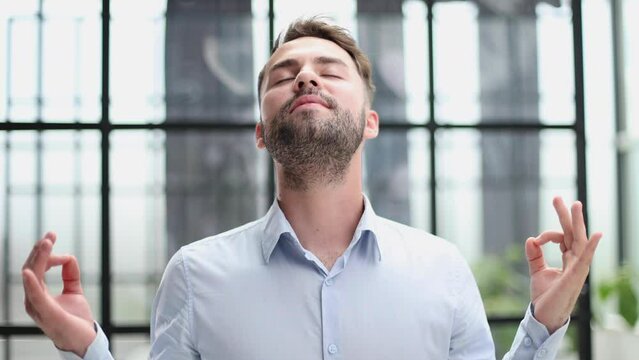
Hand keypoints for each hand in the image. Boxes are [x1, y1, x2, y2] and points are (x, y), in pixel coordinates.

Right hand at [22, 232, 96, 355]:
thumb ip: (70, 274)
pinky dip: (31, 283)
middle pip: (32, 269)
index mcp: (38, 293)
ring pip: (33, 277)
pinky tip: (29, 271)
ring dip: (38, 259)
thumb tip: (69, 256)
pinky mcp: (47, 313)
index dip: (46, 252)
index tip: (56, 239)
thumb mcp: (74, 291)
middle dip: (40, 250)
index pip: (36, 267)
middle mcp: (34, 299)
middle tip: (50, 235)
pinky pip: (36, 296)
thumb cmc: (75, 318)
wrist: (84, 339)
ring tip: (45, 243)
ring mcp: (38, 306)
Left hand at [525, 197, 602, 332]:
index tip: (536, 240)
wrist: (544, 316)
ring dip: (577, 222)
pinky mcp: (574, 277)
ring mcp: (577, 269)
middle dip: (566, 215)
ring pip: (579, 241)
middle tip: (558, 198)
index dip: (547, 235)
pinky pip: (584, 260)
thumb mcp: (537, 271)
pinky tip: (596, 235)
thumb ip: (535, 255)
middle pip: (572, 233)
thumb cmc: (545, 296)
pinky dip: (591, 247)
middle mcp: (575, 262)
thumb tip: (530, 238)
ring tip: (575, 205)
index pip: (562, 237)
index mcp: (568, 259)